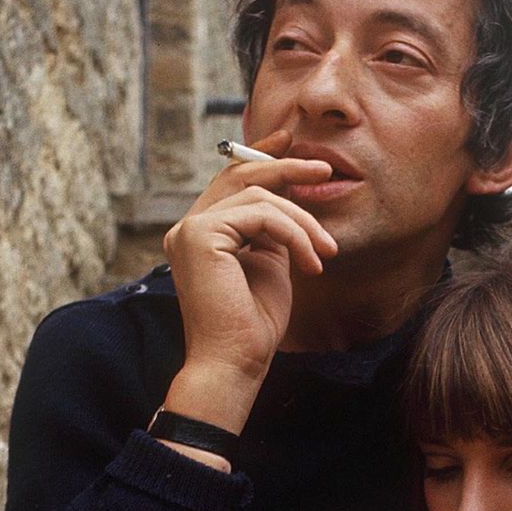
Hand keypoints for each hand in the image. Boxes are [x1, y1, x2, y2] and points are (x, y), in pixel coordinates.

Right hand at [162, 129, 337, 426]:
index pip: (228, 183)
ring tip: (325, 253)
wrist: (236, 363)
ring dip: (303, 223)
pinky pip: (261, 215)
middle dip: (286, 167)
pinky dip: (294, 233)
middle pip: (240, 177)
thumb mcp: (270, 267)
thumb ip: (271, 233)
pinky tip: (311, 262)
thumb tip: (289, 202)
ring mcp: (188, 229)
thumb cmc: (253, 326)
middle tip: (324, 168)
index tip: (293, 147)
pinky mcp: (199, 235)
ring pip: (259, 198)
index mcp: (199, 235)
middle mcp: (186, 228)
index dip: (260, 158)